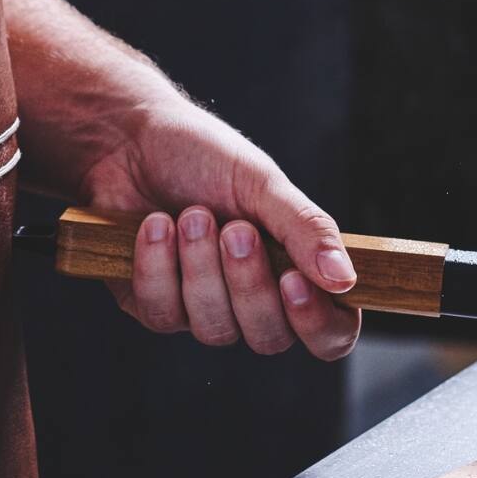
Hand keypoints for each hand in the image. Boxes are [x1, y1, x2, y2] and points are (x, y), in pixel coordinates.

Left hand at [76, 100, 360, 360]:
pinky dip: (158, 265)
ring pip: (215, 329)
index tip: (295, 281)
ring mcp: (202, 308)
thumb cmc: (204, 156)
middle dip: (248, 283)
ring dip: (201, 267)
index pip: (330, 331)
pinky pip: (163, 314)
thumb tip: (345, 279)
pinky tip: (154, 225)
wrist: (131, 139)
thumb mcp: (262, 183)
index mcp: (294, 268)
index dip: (318, 323)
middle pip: (269, 338)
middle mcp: (252, 299)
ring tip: (190, 214)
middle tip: (235, 228)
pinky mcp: (155, 307)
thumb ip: (306, 229)